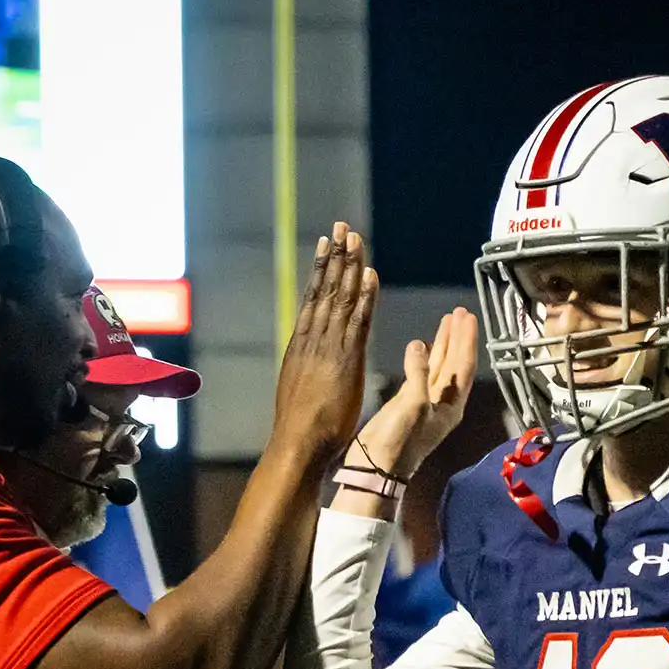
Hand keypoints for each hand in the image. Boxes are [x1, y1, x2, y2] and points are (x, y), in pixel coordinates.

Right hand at [270, 223, 378, 459]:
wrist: (299, 441)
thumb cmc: (301, 427)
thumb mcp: (300, 387)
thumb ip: (307, 368)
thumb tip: (309, 362)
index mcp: (302, 343)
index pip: (315, 298)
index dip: (323, 270)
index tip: (329, 246)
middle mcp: (313, 338)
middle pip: (326, 289)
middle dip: (336, 256)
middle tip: (342, 228)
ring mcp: (328, 346)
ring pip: (340, 297)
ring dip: (349, 266)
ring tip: (354, 238)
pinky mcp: (346, 359)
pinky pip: (357, 321)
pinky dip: (364, 297)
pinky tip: (369, 275)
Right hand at [353, 308, 480, 481]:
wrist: (377, 468)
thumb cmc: (399, 441)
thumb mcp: (412, 405)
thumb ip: (418, 373)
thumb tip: (419, 344)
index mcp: (451, 405)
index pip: (464, 365)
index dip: (467, 340)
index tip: (469, 317)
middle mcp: (444, 402)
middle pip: (455, 363)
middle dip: (458, 338)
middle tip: (461, 312)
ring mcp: (426, 402)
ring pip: (440, 366)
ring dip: (444, 344)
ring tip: (448, 320)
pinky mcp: (409, 402)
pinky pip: (422, 373)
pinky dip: (424, 357)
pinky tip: (423, 344)